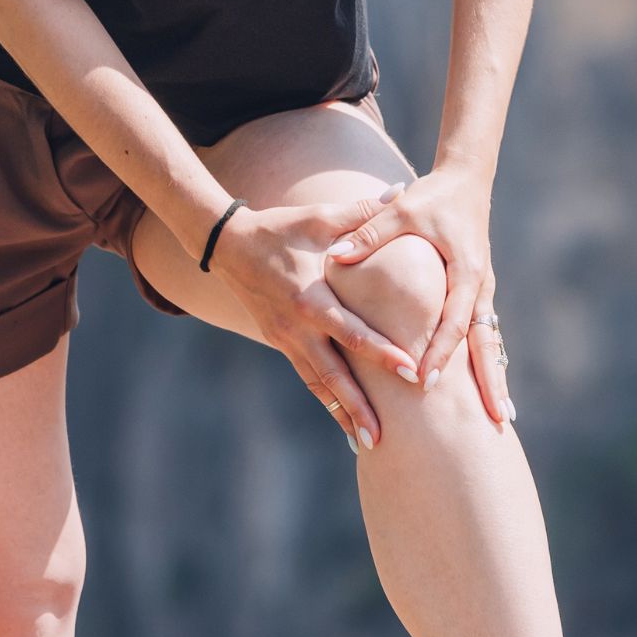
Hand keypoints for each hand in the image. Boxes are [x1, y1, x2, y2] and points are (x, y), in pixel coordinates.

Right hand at [208, 197, 421, 447]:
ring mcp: (286, 340)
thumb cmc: (280, 229)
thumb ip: (362, 212)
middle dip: (359, 408)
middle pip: (333, 376)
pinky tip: (345, 422)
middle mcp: (297, 328)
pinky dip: (327, 401)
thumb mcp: (319, 219)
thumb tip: (402, 192)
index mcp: (311, 299)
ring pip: (318, 386)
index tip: (409, 372)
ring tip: (367, 444)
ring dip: (342, 415)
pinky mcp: (280, 344)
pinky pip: (308, 378)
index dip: (381, 353)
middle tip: (383, 437)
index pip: (352, 332)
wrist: (227, 246)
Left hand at [328, 165, 508, 422]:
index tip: (426, 382)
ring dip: (496, 379)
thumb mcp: (401, 210)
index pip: (453, 320)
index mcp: (466, 270)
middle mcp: (480, 287)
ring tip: (503, 418)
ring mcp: (483, 292)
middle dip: (490, 381)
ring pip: (490, 343)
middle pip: (486, 342)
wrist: (466, 179)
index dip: (440, 353)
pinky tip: (489, 391)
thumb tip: (335, 256)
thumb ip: (370, 233)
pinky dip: (487, 363)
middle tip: (497, 420)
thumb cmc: (432, 196)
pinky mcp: (478, 294)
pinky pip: (483, 335)